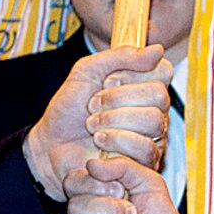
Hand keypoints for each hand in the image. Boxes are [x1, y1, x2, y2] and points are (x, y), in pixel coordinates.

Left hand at [24, 45, 171, 199]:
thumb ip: (120, 56)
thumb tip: (157, 50)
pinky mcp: (146, 164)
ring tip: (93, 127)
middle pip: (159, 96)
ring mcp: (153, 137)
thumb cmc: (69, 110)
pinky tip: (99, 144)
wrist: (51, 146)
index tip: (107, 81)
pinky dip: (116, 142)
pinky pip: (147, 148)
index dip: (132, 74)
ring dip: (114, 121)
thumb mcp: (86, 72)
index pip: (162, 71)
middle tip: (92, 106)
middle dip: (118, 99)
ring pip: (154, 122)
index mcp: (143, 87)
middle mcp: (154, 111)